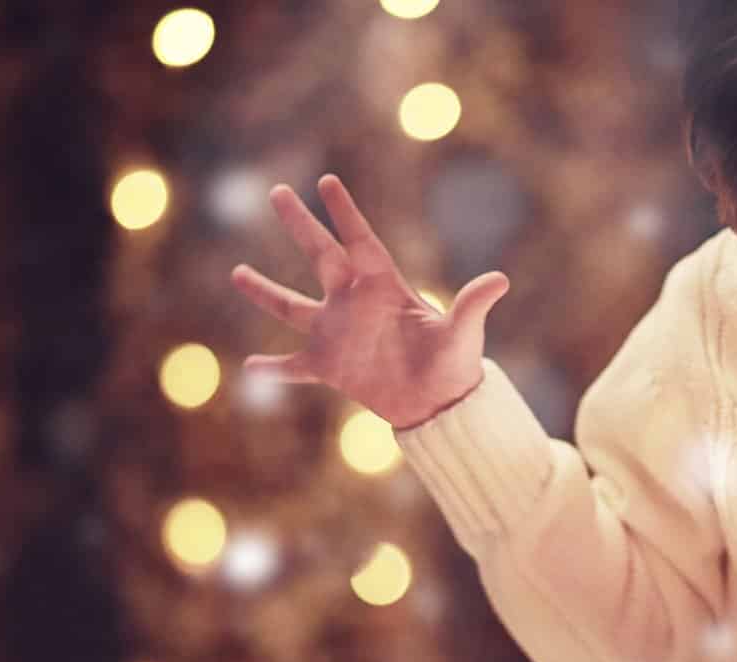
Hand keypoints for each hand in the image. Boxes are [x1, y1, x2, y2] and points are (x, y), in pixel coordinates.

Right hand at [231, 175, 509, 429]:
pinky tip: (249, 366)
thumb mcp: (463, 333)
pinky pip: (294, 367)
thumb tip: (500, 280)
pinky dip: (272, 369)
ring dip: (265, 292)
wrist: (440, 405)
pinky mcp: (330, 367)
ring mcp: (338, 334)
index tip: (327, 181)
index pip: (360, 241)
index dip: (344, 212)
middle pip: (321, 256)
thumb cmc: (455, 364)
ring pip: (292, 307)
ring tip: (236, 272)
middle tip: (278, 191)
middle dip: (300, 225)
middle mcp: (354, 303)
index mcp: (384, 287)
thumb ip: (472, 305)